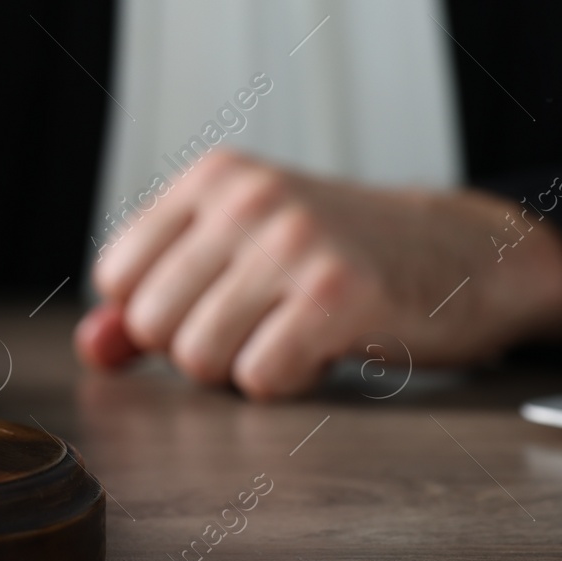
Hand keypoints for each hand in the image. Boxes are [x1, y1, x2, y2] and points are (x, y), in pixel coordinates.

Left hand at [75, 150, 561, 398]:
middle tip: (259, 326)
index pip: (116, 274)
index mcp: (215, 177)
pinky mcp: (338, 295)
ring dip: (242, 368)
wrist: (467, 251)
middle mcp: (248, 199)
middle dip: (197, 348)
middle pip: (153, 324)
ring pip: (198, 357)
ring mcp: (294, 243)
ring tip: (292, 334)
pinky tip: (324, 351)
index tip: (211, 306)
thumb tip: (93, 348)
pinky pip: (259, 379)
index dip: (154, 314)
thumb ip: (158, 295)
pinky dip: (287, 383)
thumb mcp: (244, 251)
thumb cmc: (346, 253)